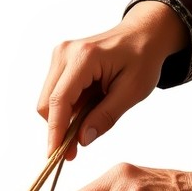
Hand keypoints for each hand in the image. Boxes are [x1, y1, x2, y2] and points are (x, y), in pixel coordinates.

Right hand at [38, 0, 187, 158]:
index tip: (55, 156)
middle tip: (78, 149)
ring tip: (92, 120)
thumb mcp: (132, 91)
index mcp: (84, 57)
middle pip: (47, 103)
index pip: (59, 101)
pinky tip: (88, 106)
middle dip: (59, 129)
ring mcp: (61, 54)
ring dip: (64, 118)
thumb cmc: (143, 58)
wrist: (144, 33)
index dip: (55, 132)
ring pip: (49, 100)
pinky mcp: (61, 59)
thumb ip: (106, 116)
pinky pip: (56, 92)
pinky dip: (68, 107)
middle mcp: (66, 52)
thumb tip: (81, 141)